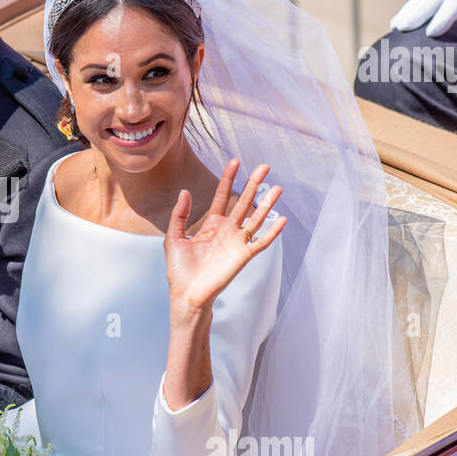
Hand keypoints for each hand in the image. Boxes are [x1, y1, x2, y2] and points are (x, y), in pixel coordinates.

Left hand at [166, 159, 285, 314]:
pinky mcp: (243, 256)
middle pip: (244, 202)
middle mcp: (227, 230)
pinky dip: (273, 232)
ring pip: (256, 219)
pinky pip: (261, 242)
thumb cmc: (179, 269)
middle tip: (264, 166)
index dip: (228, 179)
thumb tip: (185, 191)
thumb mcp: (174, 237)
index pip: (223, 196)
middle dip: (254, 184)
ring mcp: (237, 242)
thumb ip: (180, 215)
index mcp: (211, 224)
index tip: (235, 161)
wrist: (186, 293)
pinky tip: (282, 219)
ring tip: (277, 188)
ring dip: (267, 204)